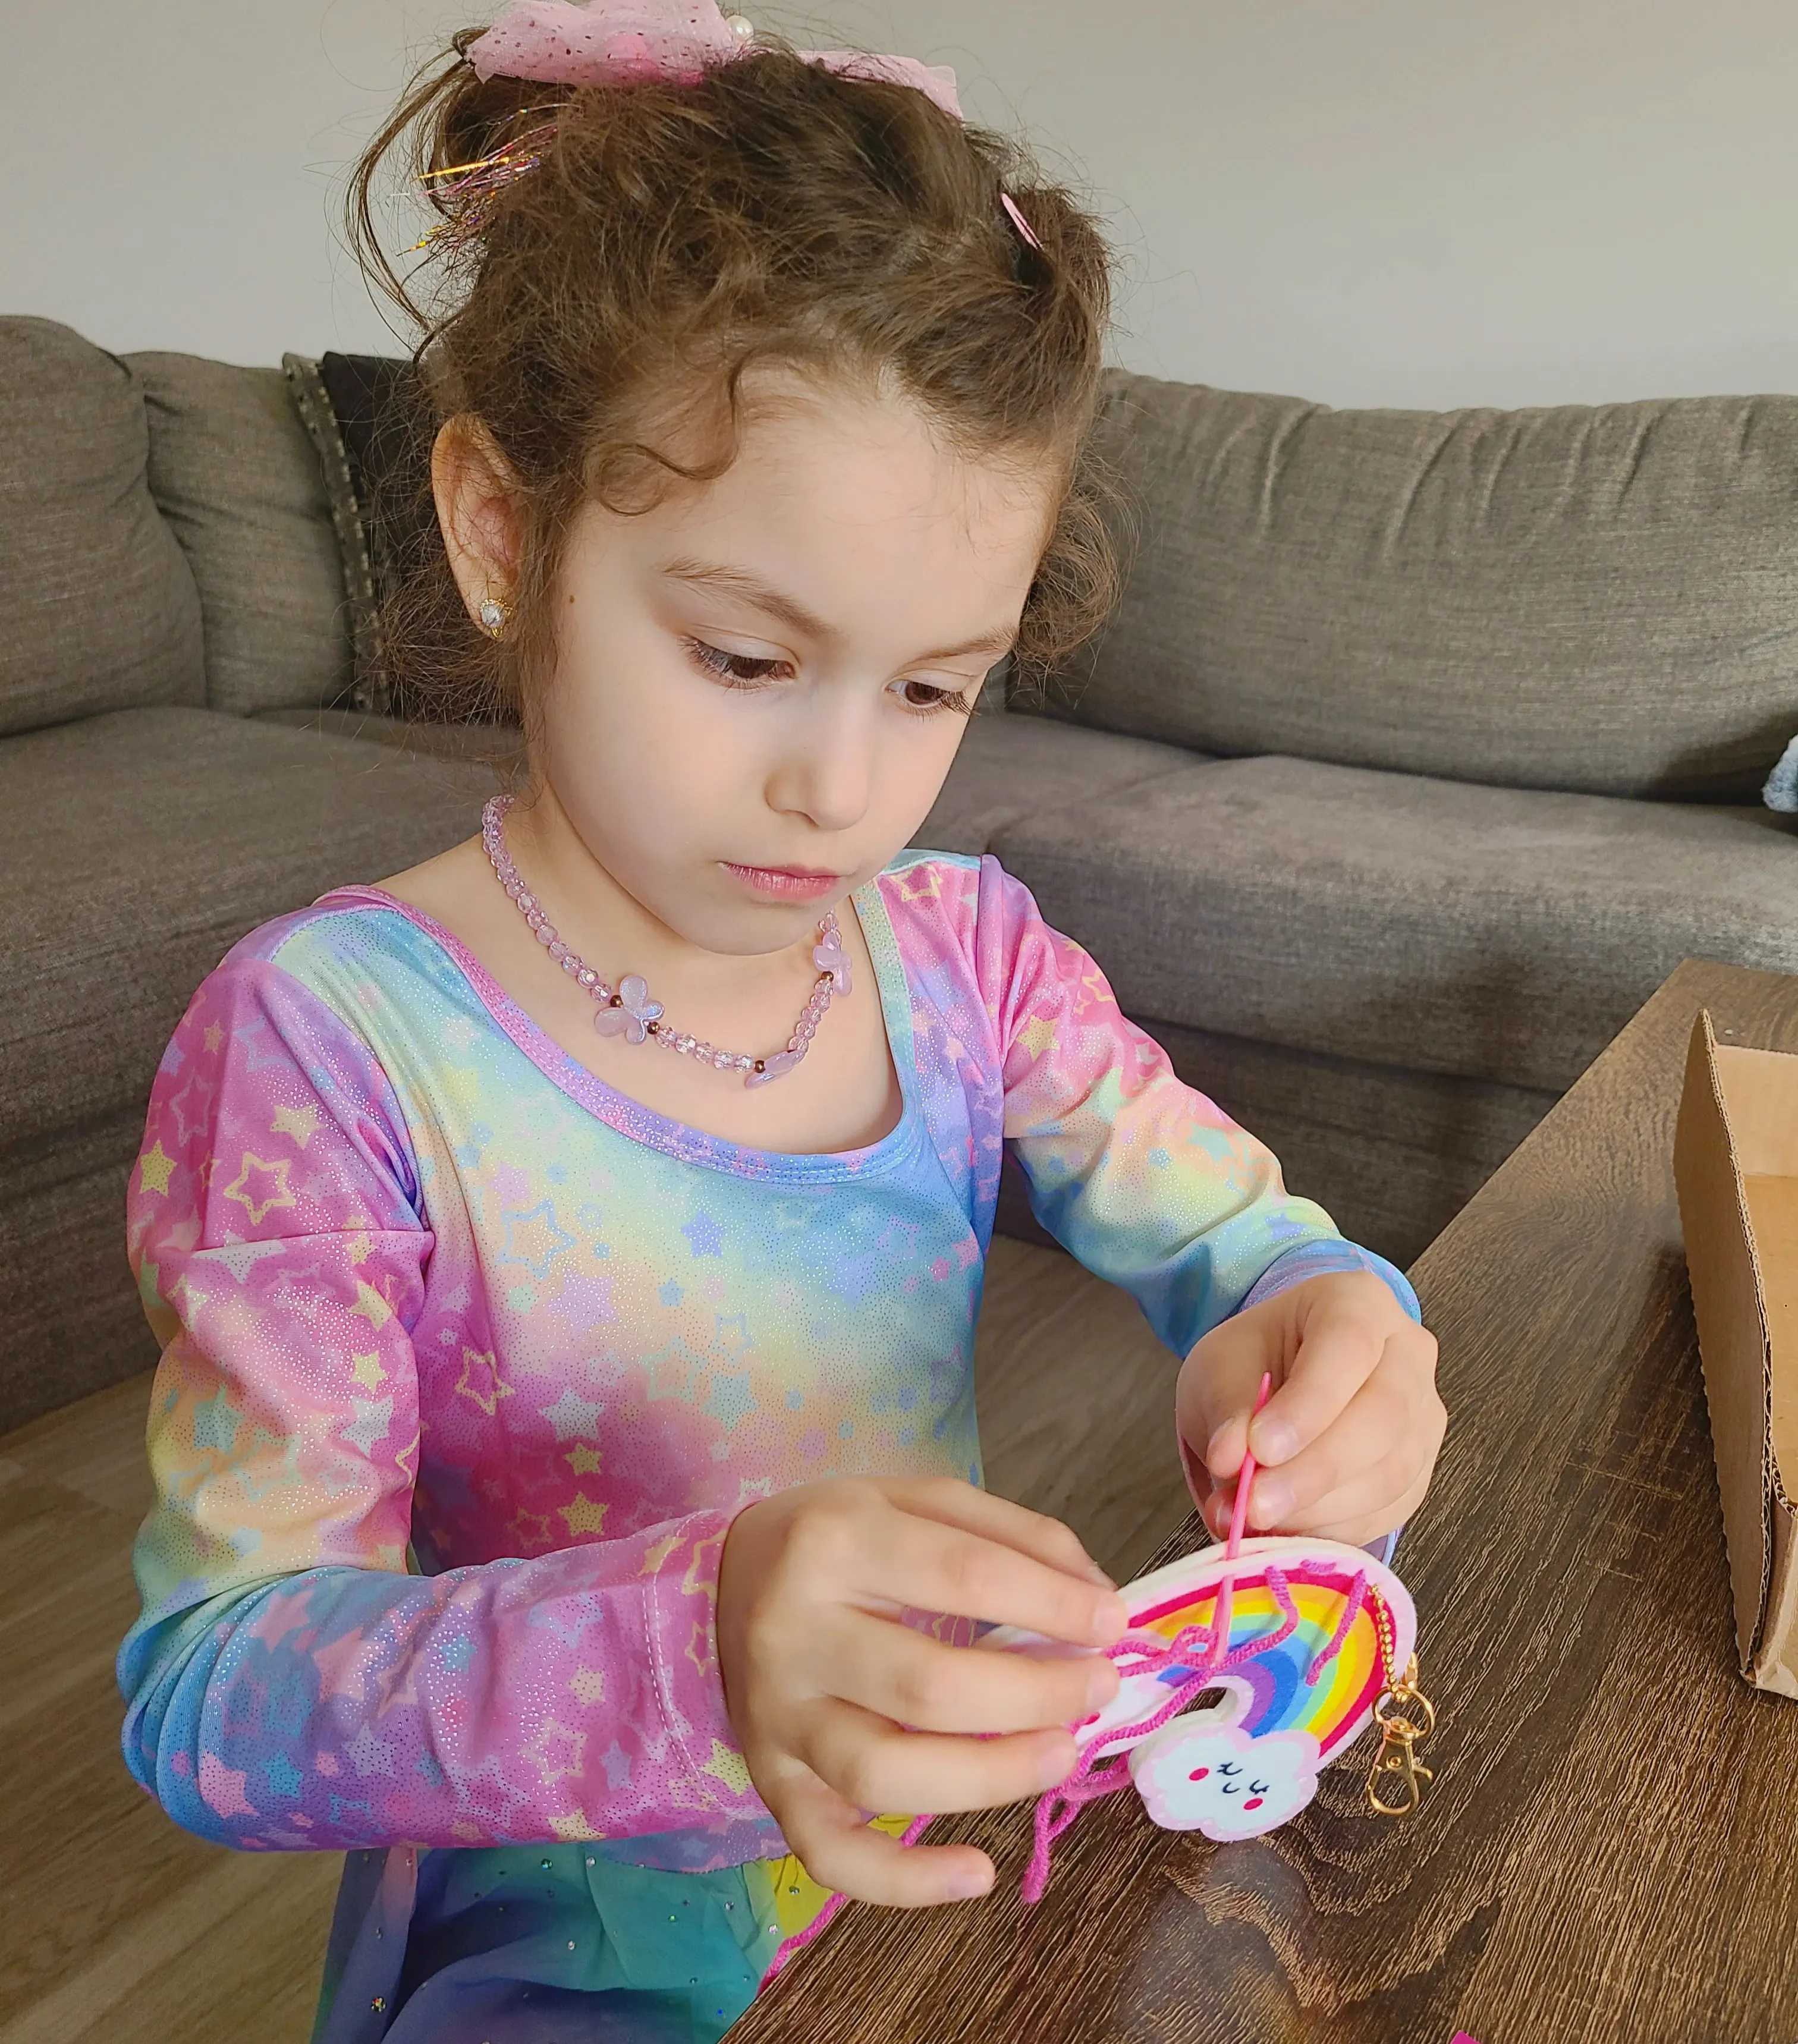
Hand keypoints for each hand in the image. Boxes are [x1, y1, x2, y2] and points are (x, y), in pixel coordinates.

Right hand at [715, 1476, 1125, 1908]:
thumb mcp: (917, 1500)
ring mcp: (779, 1719)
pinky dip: (905, 1881)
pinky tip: (976, 1873)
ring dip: (989, 1777)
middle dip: (1036, 1694)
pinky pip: (831, 1855)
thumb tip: (1098, 1599)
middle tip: (1098, 1689)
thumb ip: (1012, 1536)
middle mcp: (797, 1632)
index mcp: (838, 1539)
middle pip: (928, 1685)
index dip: (1054, 1605)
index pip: (963, 1577)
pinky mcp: (772, 1785)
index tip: (1115, 1622)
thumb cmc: (841, 1539)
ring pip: (883, 1775)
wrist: (722, 1585)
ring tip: (1059, 1755)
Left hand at [1175, 1271, 1444, 1547]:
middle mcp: (1409, 1355)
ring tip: (1252, 1520)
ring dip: (1317, 1509)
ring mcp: (1423, 1417)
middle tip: (1254, 1505)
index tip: (1260, 1448)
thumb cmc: (1256, 1359)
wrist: (1280, 1378)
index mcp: (1360, 1303)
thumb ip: (1228, 1405)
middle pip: (1383, 1416)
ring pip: (1390, 1473)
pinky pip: (1385, 1512)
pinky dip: (1329, 1530)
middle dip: (1314, 1471)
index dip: (1310, 1404)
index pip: (1350, 1347)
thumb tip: (1230, 1459)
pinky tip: (1284, 1531)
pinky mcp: (1418, 1474)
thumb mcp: (1222, 1364)